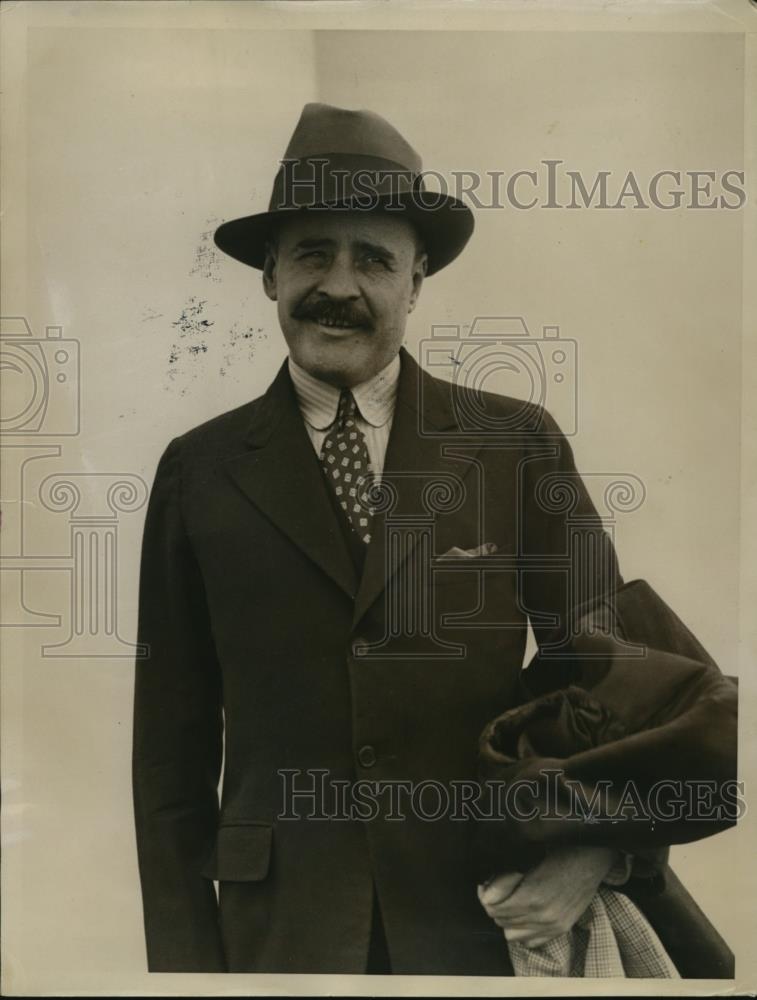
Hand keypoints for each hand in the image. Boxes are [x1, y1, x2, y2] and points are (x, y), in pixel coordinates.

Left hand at [477, 845, 617, 947]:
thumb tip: (486, 890)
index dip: (487, 892)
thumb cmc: (560, 850)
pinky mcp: (561, 929)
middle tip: (499, 888)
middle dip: (495, 904)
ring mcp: (553, 926)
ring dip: (508, 918)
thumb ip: (505, 878)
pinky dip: (523, 930)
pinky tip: (525, 913)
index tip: (490, 880)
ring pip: (512, 934)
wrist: (592, 857)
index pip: (492, 906)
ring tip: (511, 900)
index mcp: (532, 897)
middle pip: (500, 920)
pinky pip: (531, 941)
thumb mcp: (528, 859)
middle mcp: (542, 917)